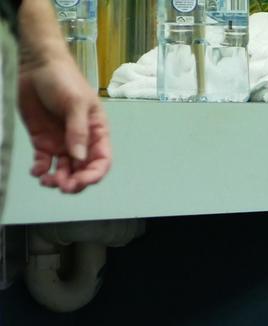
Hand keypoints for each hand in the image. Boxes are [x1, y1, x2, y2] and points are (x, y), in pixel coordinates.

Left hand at [18, 51, 111, 192]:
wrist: (36, 65)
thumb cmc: (64, 79)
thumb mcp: (76, 103)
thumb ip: (78, 131)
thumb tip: (78, 158)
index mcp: (97, 133)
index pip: (101, 161)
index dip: (93, 175)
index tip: (79, 181)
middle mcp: (81, 142)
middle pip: (82, 171)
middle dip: (74, 182)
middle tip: (62, 186)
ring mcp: (61, 143)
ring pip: (63, 170)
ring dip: (57, 179)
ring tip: (47, 181)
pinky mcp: (42, 141)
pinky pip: (43, 162)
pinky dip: (40, 170)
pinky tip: (36, 172)